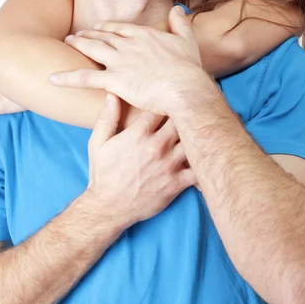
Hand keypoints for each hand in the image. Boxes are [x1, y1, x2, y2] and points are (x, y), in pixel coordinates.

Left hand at [49, 5, 210, 114]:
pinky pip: (85, 77)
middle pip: (103, 36)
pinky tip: (53, 78)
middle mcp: (128, 44)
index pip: (120, 28)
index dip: (108, 27)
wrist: (185, 87)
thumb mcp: (187, 39)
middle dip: (89, 33)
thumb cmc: (188, 68)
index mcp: (144, 35)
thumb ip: (180, 23)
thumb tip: (178, 8)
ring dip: (78, 44)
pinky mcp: (113, 79)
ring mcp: (119, 61)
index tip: (99, 26)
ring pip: (92, 49)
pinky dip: (67, 77)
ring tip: (67, 41)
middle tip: (77, 33)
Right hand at [87, 93, 196, 227]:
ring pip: (192, 140)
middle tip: (190, 106)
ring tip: (202, 126)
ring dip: (196, 133)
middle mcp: (156, 147)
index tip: (171, 96)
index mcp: (138, 134)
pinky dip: (204, 161)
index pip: (161, 106)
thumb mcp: (98, 143)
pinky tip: (206, 153)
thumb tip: (112, 95)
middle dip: (185, 112)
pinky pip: (198, 169)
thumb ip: (106, 118)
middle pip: (181, 119)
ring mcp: (169, 165)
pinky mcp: (177, 183)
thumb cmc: (103, 173)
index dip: (167, 98)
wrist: (109, 208)